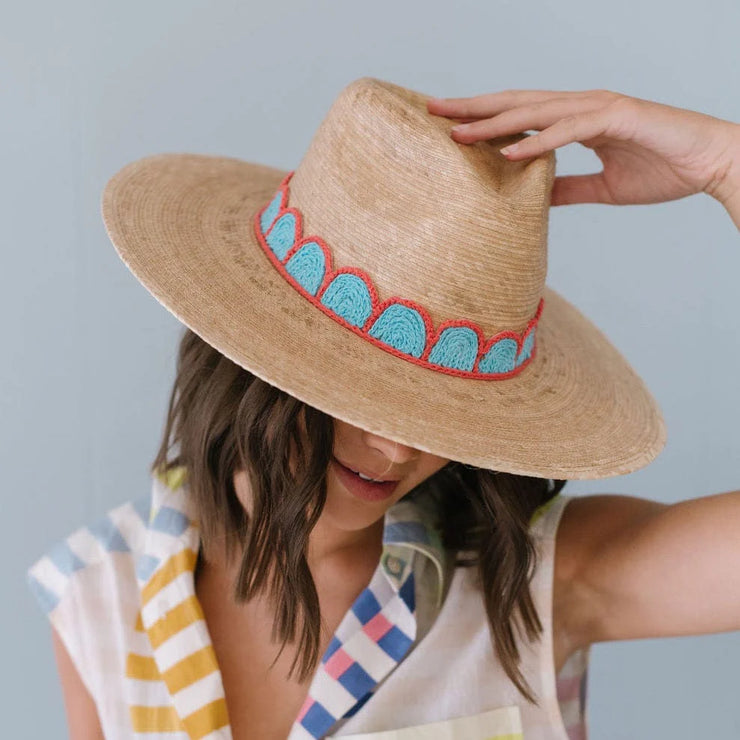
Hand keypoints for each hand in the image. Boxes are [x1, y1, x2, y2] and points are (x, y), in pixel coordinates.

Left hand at [427, 89, 739, 225]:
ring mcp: (600, 108)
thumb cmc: (664, 170)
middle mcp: (582, 106)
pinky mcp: (619, 118)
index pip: (520, 115)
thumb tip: (535, 197)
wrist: (712, 164)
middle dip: (475, 107)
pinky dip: (539, 142)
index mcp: (577, 119)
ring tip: (458, 133)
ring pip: (537, 111)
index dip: (484, 118)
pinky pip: (570, 131)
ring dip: (496, 123)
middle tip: (433, 110)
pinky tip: (509, 153)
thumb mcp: (603, 186)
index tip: (449, 125)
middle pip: (517, 103)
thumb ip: (567, 187)